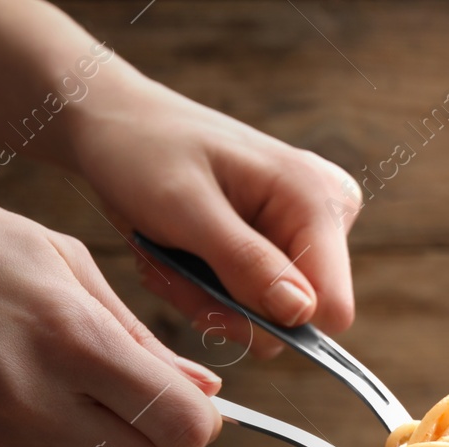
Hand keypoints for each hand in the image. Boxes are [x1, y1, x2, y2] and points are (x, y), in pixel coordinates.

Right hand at [0, 170, 222, 446]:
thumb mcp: (62, 262)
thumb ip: (140, 337)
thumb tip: (206, 394)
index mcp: (68, 340)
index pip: (180, 427)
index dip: (198, 422)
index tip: (187, 402)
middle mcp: (28, 400)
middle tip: (140, 410)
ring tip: (74, 398)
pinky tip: (7, 392)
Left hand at [67, 78, 363, 358]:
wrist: (118, 123)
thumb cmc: (146, 151)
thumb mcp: (186, 209)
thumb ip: (246, 262)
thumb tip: (302, 314)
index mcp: (316, 197)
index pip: (330, 308)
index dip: (271, 320)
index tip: (211, 297)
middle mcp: (325, 215)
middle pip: (295, 318)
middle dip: (229, 308)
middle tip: (175, 272)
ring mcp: (303, 230)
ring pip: (269, 318)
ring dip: (209, 299)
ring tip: (170, 258)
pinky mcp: (281, 244)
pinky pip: (254, 302)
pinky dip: (207, 291)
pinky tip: (179, 257)